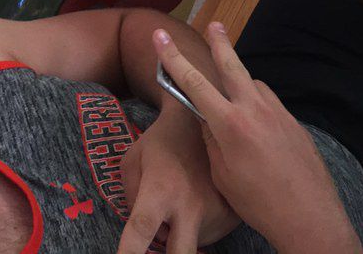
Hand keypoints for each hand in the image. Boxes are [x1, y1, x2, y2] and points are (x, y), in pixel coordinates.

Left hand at [117, 109, 237, 252]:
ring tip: (178, 200)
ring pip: (191, 244)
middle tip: (161, 239)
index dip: (130, 252)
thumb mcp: (132, 160)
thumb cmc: (160, 142)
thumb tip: (144, 232)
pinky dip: (196, 226)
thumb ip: (130, 197)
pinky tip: (195, 199)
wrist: (203, 122)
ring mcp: (215, 212)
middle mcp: (190, 205)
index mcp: (159, 189)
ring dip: (178, 233)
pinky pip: (207, 235)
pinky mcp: (232, 216)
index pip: (141, 228)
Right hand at [153, 23, 361, 252]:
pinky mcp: (294, 124)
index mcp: (230, 123)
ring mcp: (278, 114)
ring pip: (253, 85)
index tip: (160, 37)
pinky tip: (255, 122)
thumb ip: (212, 139)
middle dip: (220, 43)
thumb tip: (207, 118)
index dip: (172, 58)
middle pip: (232, 66)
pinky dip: (257, 103)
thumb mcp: (221, 172)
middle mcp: (255, 110)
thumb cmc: (258, 202)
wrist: (309, 218)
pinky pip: (269, 103)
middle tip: (214, 24)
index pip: (193, 82)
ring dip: (240, 82)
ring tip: (231, 94)